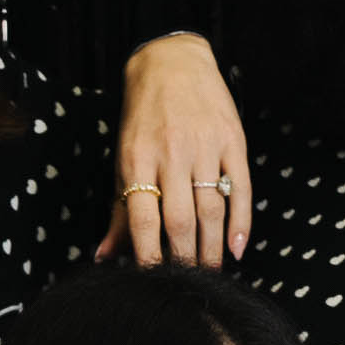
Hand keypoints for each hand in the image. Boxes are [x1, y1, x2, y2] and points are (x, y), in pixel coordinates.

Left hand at [103, 30, 253, 267]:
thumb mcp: (124, 158)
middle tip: (189, 283)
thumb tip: (104, 256)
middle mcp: (171, 154)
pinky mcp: (232, 141)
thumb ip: (119, 209)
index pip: (143, 219)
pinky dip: (241, 222)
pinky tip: (237, 247)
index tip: (155, 282)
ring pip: (212, 209)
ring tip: (212, 272)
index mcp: (137, 160)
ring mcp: (205, 147)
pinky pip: (240, 188)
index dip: (149, 256)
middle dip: (185, 259)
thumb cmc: (143, 116)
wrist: (172, 61)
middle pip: (181, 220)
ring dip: (212, 247)